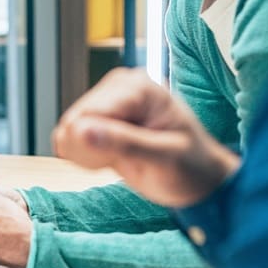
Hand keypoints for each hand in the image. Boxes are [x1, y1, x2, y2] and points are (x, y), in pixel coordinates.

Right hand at [51, 68, 238, 207]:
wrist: (199, 180)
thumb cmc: (192, 167)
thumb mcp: (165, 159)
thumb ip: (125, 143)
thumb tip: (81, 130)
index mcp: (138, 88)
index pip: (89, 112)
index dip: (93, 144)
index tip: (119, 161)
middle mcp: (119, 87)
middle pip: (75, 120)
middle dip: (90, 149)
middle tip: (123, 162)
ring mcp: (107, 101)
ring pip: (68, 130)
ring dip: (87, 153)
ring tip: (120, 160)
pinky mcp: (98, 117)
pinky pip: (69, 136)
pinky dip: (84, 155)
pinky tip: (110, 158)